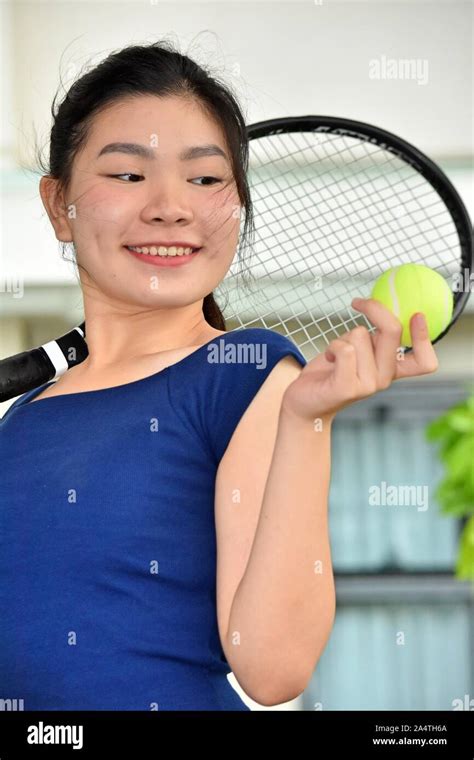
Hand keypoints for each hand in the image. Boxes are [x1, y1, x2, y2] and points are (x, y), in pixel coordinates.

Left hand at [282, 298, 439, 421]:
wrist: (305, 403)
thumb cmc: (330, 373)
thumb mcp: (358, 353)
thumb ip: (373, 340)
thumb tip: (381, 309)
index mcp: (391, 371)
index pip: (424, 361)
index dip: (425, 337)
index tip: (417, 315)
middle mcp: (384, 379)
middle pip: (392, 331)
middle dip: (374, 308)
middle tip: (358, 302)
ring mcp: (367, 385)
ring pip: (361, 334)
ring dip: (343, 336)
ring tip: (335, 353)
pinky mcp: (347, 387)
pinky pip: (344, 348)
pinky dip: (332, 346)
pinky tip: (328, 358)